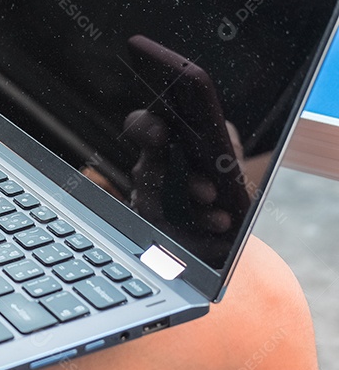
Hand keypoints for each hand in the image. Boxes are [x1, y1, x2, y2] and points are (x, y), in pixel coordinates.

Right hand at [121, 110, 249, 263]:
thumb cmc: (221, 171)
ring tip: (223, 221)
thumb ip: (222, 138)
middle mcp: (148, 170)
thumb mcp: (226, 147)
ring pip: (159, 208)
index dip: (145, 128)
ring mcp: (149, 201)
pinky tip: (222, 242)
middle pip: (150, 173)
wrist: (229, 204)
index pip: (140, 127)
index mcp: (161, 144)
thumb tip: (223, 144)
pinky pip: (171, 237)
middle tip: (210, 192)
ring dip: (195, 215)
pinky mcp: (159, 230)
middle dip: (181, 183)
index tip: (161, 134)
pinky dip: (199, 241)